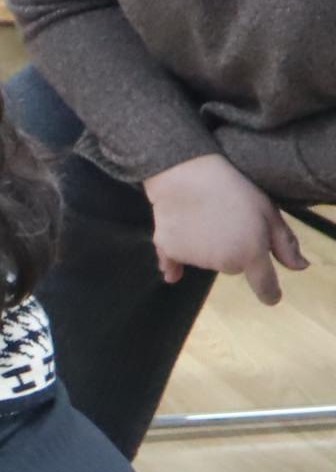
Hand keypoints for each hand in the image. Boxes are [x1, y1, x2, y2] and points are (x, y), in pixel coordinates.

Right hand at [147, 152, 305, 304]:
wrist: (186, 174)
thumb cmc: (233, 188)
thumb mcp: (269, 211)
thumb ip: (285, 243)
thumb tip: (301, 268)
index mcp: (250, 254)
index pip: (265, 285)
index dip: (270, 293)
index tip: (273, 297)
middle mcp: (222, 263)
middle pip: (232, 266)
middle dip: (234, 250)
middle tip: (230, 221)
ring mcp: (194, 258)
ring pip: (206, 260)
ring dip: (207, 248)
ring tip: (205, 217)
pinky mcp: (169, 250)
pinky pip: (174, 263)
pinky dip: (174, 264)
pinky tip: (172, 272)